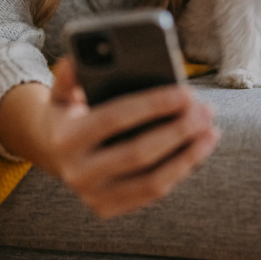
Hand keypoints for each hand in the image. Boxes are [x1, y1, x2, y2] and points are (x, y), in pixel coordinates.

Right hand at [0, 59, 219, 217]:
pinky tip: (200, 148)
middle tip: (206, 110)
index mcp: (65, 138)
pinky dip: (180, 171)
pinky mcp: (107, 209)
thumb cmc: (69, 111)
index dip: (153, 105)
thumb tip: (88, 50)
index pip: (114, 118)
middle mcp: (77, 172)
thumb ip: (72, 71)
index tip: (187, 92)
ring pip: (151, 182)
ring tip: (211, 130)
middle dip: (178, 130)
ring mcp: (92, 196)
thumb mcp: (62, 90)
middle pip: (138, 153)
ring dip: (188, 155)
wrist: (49, 151)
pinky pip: (152, 193)